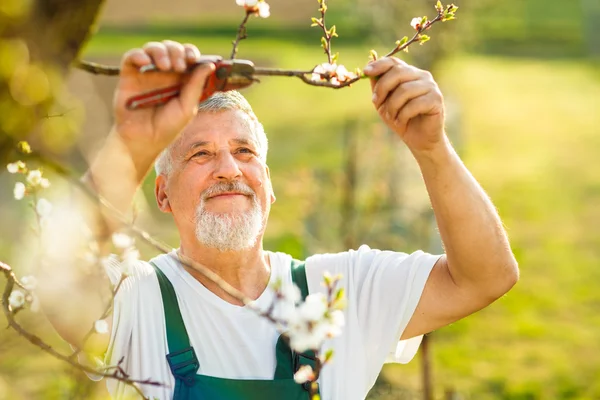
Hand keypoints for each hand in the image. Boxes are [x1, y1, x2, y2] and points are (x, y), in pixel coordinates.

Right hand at [113, 40, 216, 156]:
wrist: (143, 140)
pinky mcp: (129, 75)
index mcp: (180, 79)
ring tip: (165, 67)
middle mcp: (164, 73)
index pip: (187, 56)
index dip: (191, 52)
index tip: (193, 58)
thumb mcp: (187, 108)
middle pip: (171, 48)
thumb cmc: (167, 127)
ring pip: (153, 48)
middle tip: (179, 66)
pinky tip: (145, 62)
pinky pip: (131, 57)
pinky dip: (138, 54)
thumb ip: (196, 86)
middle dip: (177, 51)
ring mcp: (146, 73)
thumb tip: (210, 65)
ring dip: (160, 51)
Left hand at [364, 57, 444, 153]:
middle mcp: (422, 76)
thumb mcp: (384, 103)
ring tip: (392, 117)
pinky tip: (401, 122)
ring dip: (393, 107)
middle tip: (378, 104)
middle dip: (383, 89)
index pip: (394, 62)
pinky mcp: (436, 99)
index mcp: (409, 73)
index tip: (366, 72)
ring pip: (404, 90)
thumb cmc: (401, 119)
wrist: (419, 140)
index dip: (379, 65)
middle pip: (398, 73)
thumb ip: (378, 86)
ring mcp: (431, 86)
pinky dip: (403, 115)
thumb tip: (368, 66)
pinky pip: (414, 104)